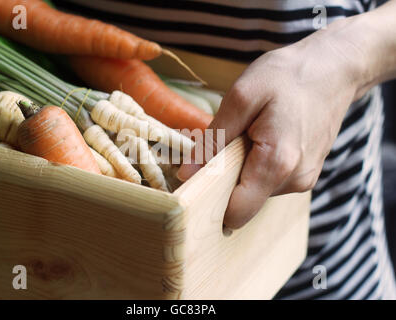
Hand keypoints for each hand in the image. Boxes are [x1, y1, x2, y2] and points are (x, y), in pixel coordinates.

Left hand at [177, 18, 367, 228]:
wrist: (334, 69)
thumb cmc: (287, 77)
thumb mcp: (241, 98)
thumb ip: (214, 140)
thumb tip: (188, 173)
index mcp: (277, 163)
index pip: (237, 212)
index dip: (210, 202)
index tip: (195, 183)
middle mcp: (294, 180)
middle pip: (245, 201)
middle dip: (225, 180)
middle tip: (225, 145)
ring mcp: (304, 180)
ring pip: (256, 190)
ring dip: (243, 169)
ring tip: (250, 136)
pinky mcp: (306, 174)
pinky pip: (270, 180)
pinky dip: (258, 166)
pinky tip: (264, 139)